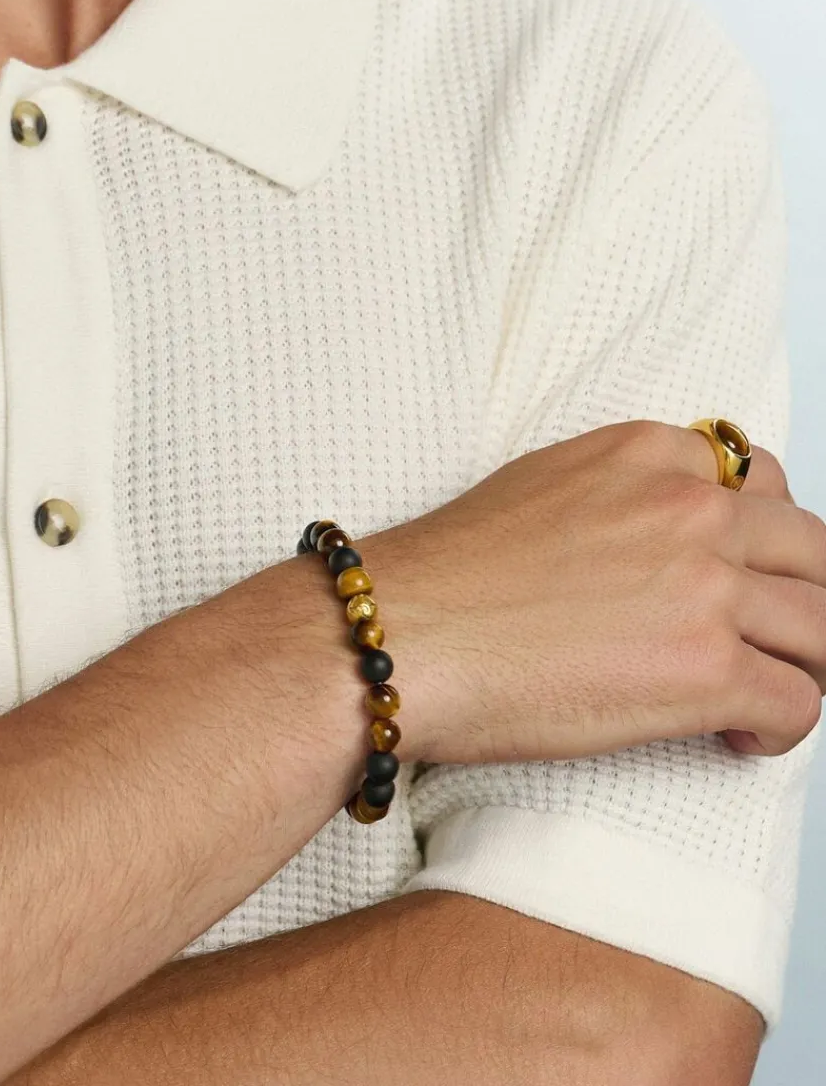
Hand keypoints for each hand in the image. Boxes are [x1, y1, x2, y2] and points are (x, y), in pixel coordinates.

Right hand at [359, 419, 825, 764]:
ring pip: (822, 627)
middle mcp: (690, 508)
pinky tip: (739, 734)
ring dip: (803, 664)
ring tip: (765, 690)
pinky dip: (782, 727)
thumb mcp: (542, 484)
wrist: (403, 634)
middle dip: (803, 598)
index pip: (762, 481)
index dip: (764, 538)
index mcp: (649, 454)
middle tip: (776, 637)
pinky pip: (799, 700)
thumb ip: (622, 493)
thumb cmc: (447, 573)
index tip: (749, 575)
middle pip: (811, 551)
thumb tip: (656, 537)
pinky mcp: (704, 669)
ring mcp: (704, 586)